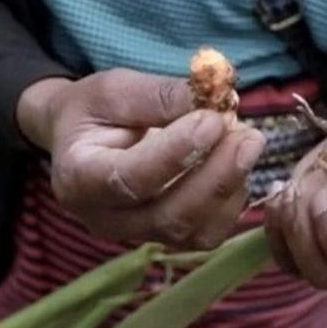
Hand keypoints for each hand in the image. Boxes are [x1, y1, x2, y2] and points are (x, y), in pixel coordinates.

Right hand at [17, 69, 264, 248]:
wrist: (82, 140)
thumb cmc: (94, 111)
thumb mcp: (114, 89)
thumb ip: (159, 95)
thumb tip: (217, 98)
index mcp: (79, 178)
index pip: (128, 179)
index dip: (175, 153)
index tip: (212, 120)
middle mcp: (105, 218)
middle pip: (167, 215)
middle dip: (215, 176)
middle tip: (247, 135)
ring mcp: (137, 234)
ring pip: (192, 231)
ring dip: (229, 187)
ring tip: (248, 142)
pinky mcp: (165, 238)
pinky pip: (207, 235)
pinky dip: (232, 202)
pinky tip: (237, 164)